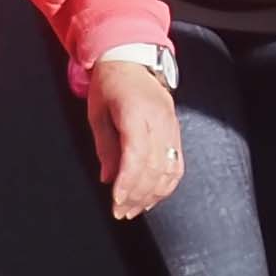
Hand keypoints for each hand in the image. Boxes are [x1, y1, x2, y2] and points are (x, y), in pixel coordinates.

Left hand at [87, 55, 184, 222]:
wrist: (133, 63)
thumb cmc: (110, 87)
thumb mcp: (97, 114)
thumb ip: (105, 147)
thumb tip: (107, 178)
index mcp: (136, 114)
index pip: (136, 155)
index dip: (127, 182)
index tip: (116, 202)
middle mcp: (159, 121)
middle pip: (154, 167)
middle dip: (137, 194)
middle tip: (121, 212)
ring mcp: (172, 127)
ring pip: (170, 169)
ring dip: (153, 193)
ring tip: (136, 209)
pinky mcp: (176, 132)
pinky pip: (178, 163)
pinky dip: (167, 183)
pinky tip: (154, 195)